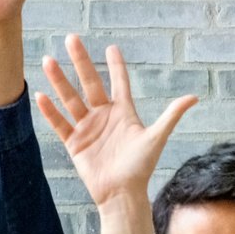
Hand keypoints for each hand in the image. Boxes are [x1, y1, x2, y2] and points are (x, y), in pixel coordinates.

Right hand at [36, 36, 198, 213]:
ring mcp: (87, 128)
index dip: (116, 66)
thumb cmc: (140, 168)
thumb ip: (171, 115)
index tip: (111, 47)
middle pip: (90, 83)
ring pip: (70, 99)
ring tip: (49, 60)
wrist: (122, 194)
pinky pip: (60, 124)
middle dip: (81, 61)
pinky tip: (41, 95)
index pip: (119, 82)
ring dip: (59, 80)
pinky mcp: (74, 143)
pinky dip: (50, 111)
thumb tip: (194, 97)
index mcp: (124, 112)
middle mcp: (103, 116)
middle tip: (72, 39)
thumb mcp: (156, 138)